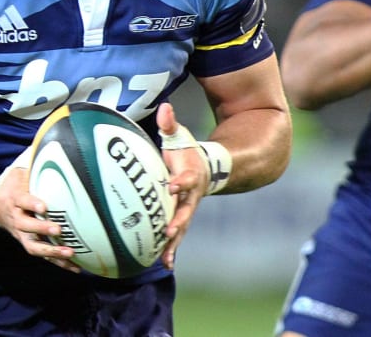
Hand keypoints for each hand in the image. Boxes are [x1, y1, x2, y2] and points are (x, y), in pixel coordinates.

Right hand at [0, 148, 79, 272]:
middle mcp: (16, 218)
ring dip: (52, 253)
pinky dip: (58, 263)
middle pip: (27, 227)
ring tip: (71, 255)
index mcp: (15, 199)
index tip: (43, 206)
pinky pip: (42, 255)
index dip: (32, 203)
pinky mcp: (27, 243)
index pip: (23, 201)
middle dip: (43, 230)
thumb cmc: (13, 185)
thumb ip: (35, 163)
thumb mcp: (20, 172)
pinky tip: (75, 267)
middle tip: (59, 231)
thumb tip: (55, 141)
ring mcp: (20, 234)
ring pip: (34, 247)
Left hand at [156, 102, 207, 269]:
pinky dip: (172, 248)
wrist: (205, 168)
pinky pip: (177, 235)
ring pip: (182, 227)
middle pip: (186, 210)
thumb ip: (170, 124)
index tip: (171, 186)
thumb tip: (165, 107)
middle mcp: (191, 195)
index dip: (180, 182)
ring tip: (166, 259)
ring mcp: (187, 208)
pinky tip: (164, 263)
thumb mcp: (179, 136)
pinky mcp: (182, 217)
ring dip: (175, 242)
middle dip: (179, 221)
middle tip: (170, 231)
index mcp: (190, 175)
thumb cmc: (186, 151)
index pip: (186, 179)